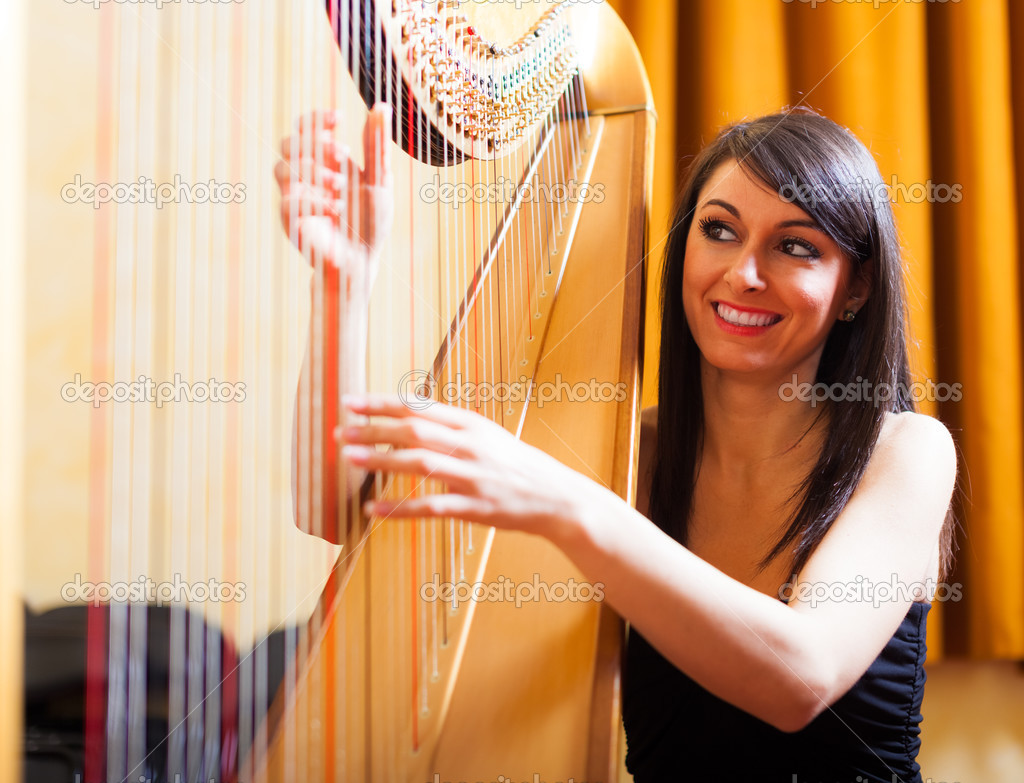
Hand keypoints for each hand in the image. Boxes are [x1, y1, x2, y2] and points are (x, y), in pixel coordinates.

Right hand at [275, 103, 393, 302]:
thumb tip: (382, 106)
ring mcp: (294, 198)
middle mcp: (304, 176)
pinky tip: (334, 210)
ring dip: (312, 172)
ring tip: (339, 187)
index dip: (317, 119)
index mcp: (323, 161)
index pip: (306, 128)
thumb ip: (376, 146)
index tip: (338, 118)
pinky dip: (313, 201)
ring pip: (280, 168)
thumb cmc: (370, 221)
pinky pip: (288, 201)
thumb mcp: (379, 180)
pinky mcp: (290, 221)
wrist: (362, 260)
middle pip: (288, 143)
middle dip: (312, 143)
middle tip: (342, 154)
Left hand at [339, 395, 603, 540]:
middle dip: (373, 429)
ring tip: (350, 458)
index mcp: (470, 424)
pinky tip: (374, 510)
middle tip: (340, 431)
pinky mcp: (475, 507)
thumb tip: (410, 417)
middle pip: (413, 431)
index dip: (382, 403)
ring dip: (381, 460)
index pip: (418, 407)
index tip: (351, 401)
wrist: (557, 497)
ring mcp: (473, 476)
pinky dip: (400, 509)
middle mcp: (470, 445)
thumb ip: (451, 428)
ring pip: (419, 463)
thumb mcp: (487, 436)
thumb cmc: (517, 466)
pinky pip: (431, 507)